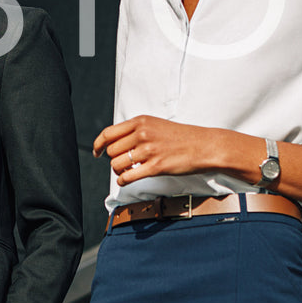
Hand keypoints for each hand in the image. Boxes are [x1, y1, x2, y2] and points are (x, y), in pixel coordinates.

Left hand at [93, 115, 215, 185]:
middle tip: (121, 164)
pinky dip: (123, 181)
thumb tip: (116, 142)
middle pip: (111, 151)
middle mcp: (142, 133)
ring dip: (118, 171)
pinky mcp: (156, 166)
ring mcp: (149, 150)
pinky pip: (128, 177)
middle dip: (113, 160)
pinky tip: (126, 180)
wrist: (204, 145)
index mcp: (140, 121)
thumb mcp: (156, 124)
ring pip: (117, 164)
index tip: (97, 152)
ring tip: (127, 171)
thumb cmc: (181, 137)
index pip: (108, 133)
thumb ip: (136, 130)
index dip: (98, 144)